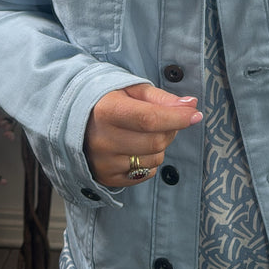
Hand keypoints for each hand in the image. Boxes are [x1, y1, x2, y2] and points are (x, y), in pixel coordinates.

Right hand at [84, 83, 202, 187]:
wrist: (73, 120)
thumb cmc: (108, 100)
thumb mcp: (132, 91)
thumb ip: (162, 98)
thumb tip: (191, 104)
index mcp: (107, 111)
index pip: (150, 119)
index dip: (177, 118)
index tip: (195, 114)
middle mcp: (103, 140)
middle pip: (155, 142)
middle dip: (170, 130)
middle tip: (165, 120)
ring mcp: (104, 163)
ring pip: (153, 160)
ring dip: (159, 147)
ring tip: (143, 133)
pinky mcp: (107, 178)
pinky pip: (144, 174)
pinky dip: (149, 162)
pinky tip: (135, 148)